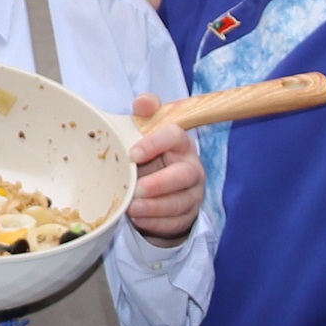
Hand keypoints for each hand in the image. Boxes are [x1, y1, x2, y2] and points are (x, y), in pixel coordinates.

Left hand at [123, 96, 202, 244]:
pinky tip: (139, 221)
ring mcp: (193, 193)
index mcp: (180, 143)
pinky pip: (176, 222)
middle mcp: (191, 167)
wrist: (157, 186)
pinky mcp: (188, 215)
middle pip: (184, 175)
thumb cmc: (150, 155)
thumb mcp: (144, 132)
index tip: (132, 154)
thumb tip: (143, 102)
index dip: (155, 143)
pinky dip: (157, 224)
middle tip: (137, 190)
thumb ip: (145, 112)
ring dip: (156, 208)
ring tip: (133, 210)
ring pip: (180, 202)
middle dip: (160, 184)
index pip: (175, 136)